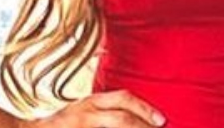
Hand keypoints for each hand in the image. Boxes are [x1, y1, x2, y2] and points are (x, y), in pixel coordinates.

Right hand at [32, 90, 166, 126]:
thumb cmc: (62, 125)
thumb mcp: (83, 111)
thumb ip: (104, 112)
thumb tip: (136, 119)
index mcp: (91, 103)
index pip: (123, 99)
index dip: (144, 108)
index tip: (162, 120)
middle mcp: (85, 112)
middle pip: (121, 118)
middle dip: (143, 126)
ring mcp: (79, 125)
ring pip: (115, 124)